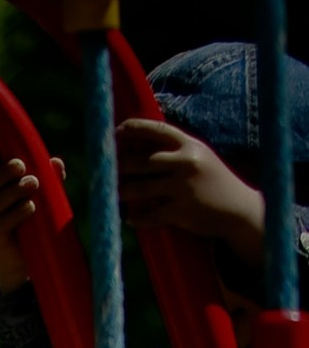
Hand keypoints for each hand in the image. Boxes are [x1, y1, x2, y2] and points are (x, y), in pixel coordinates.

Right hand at [0, 145, 59, 288]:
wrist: (25, 259)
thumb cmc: (33, 222)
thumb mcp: (42, 196)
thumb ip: (49, 179)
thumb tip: (56, 163)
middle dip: (5, 172)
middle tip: (22, 166)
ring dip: (15, 190)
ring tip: (33, 184)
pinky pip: (4, 221)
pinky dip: (18, 212)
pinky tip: (30, 207)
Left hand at [116, 116, 267, 268]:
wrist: (238, 208)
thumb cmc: (215, 181)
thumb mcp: (200, 157)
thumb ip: (176, 151)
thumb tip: (141, 147)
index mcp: (190, 145)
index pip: (157, 130)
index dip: (135, 128)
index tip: (117, 130)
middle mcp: (185, 163)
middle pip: (143, 161)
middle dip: (122, 165)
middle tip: (108, 169)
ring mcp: (182, 187)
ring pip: (141, 189)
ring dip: (124, 192)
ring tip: (114, 193)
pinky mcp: (180, 211)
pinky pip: (150, 215)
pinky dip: (138, 218)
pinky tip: (130, 218)